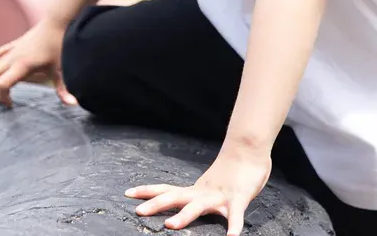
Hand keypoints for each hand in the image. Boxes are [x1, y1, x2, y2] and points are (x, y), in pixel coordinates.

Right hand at [0, 19, 76, 108]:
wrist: (55, 23)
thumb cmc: (58, 46)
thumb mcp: (60, 70)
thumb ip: (63, 89)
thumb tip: (73, 104)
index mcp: (22, 66)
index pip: (2, 84)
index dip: (3, 97)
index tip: (10, 105)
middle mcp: (13, 58)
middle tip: (6, 98)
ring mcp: (13, 50)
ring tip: (4, 86)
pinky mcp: (15, 43)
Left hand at [126, 142, 271, 234]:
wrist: (249, 151)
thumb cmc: (230, 173)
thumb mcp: (208, 187)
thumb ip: (196, 197)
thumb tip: (182, 205)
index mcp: (194, 191)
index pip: (167, 190)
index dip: (147, 192)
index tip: (127, 193)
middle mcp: (203, 192)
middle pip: (175, 197)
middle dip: (156, 205)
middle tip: (138, 211)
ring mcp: (220, 196)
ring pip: (199, 207)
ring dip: (184, 216)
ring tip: (170, 226)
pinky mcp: (239, 198)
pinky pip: (236, 215)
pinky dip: (234, 226)